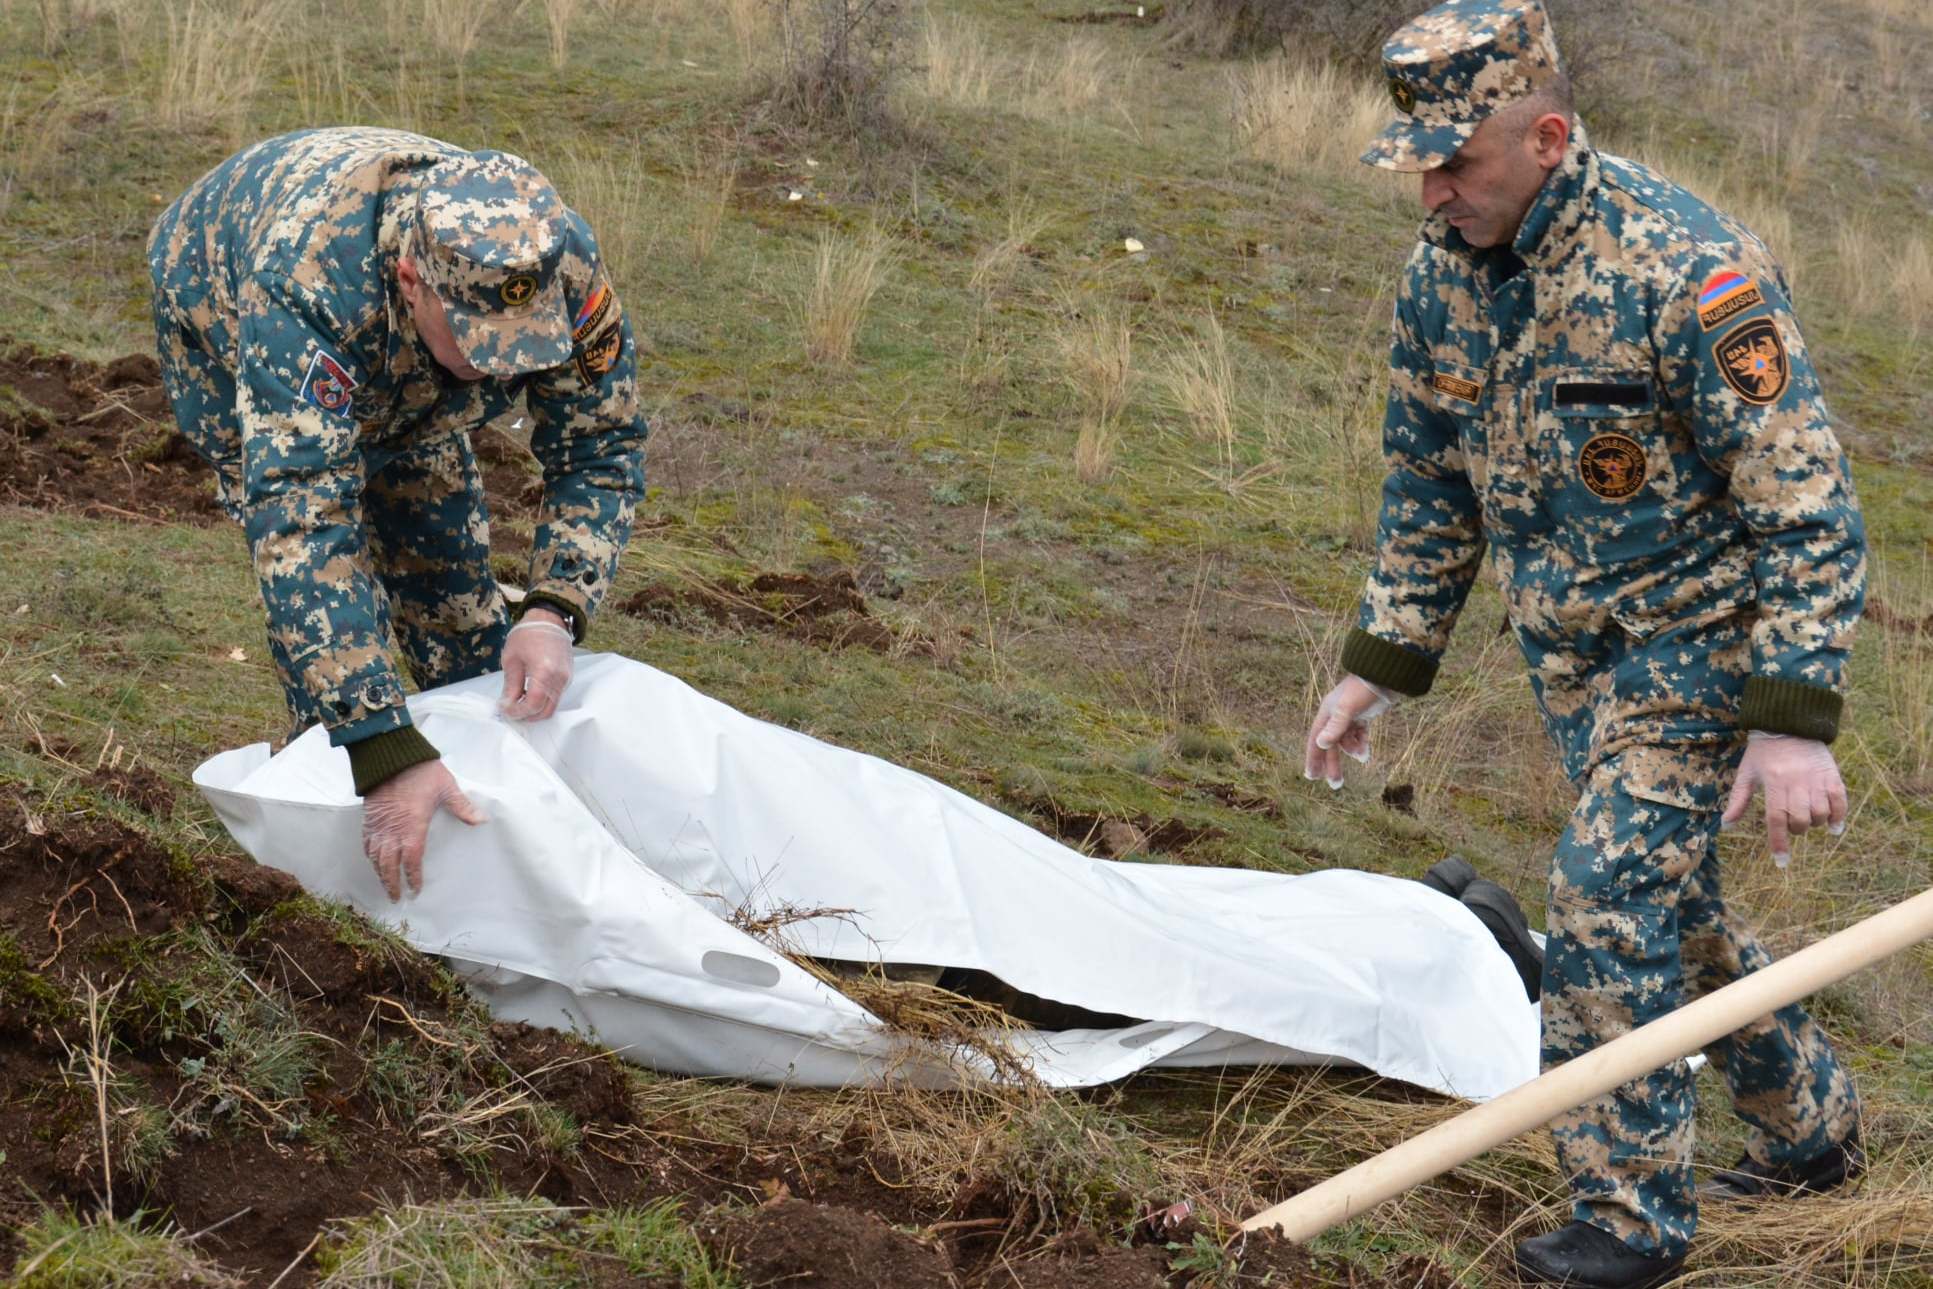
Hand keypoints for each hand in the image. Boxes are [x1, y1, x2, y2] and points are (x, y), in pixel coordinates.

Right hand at [361, 759, 487, 900]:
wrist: (390, 756)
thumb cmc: (421, 772)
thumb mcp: (447, 788)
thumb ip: (462, 807)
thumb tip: (482, 820)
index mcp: (413, 827)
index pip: (412, 860)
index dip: (413, 877)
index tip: (415, 890)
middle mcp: (393, 831)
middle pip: (389, 865)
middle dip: (392, 883)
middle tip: (396, 897)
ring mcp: (378, 825)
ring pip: (375, 856)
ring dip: (379, 873)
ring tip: (385, 885)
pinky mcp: (368, 817)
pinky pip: (366, 841)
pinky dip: (369, 855)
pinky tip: (373, 860)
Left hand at [499, 611, 573, 721]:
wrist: (549, 620)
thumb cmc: (528, 635)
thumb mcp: (512, 660)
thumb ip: (510, 686)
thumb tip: (506, 705)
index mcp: (544, 672)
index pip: (533, 704)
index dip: (517, 712)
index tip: (504, 710)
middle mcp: (559, 679)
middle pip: (545, 711)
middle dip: (527, 715)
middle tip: (510, 711)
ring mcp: (566, 679)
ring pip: (551, 706)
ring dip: (534, 710)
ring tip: (517, 703)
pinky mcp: (567, 678)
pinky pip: (556, 697)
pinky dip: (542, 701)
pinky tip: (528, 694)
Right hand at [1303, 675, 1394, 789]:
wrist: (1385, 677)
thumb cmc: (1363, 690)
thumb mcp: (1348, 709)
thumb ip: (1335, 727)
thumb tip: (1321, 744)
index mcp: (1326, 713)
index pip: (1315, 740)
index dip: (1312, 758)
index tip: (1311, 777)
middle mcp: (1335, 716)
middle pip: (1331, 746)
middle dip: (1332, 764)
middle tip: (1335, 785)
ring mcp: (1349, 718)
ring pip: (1346, 742)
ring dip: (1353, 751)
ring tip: (1363, 756)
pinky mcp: (1362, 718)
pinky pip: (1358, 737)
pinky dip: (1362, 745)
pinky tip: (1366, 752)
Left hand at [1721, 732, 1847, 867]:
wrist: (1789, 725)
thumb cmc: (1763, 752)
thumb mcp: (1746, 774)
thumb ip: (1738, 800)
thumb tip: (1726, 826)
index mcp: (1773, 783)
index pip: (1776, 819)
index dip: (1779, 842)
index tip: (1781, 861)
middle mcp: (1796, 782)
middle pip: (1800, 819)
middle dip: (1796, 829)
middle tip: (1791, 823)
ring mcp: (1816, 779)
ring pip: (1820, 813)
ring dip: (1814, 823)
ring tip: (1807, 818)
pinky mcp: (1832, 775)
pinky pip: (1840, 801)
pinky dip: (1839, 817)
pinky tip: (1833, 826)